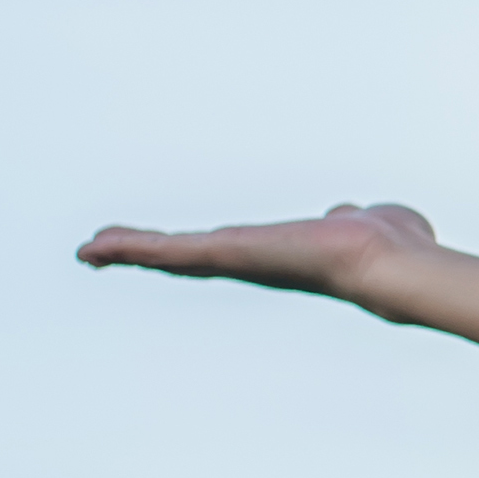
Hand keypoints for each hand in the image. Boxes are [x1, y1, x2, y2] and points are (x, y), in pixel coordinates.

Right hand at [76, 200, 440, 297]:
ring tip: (88, 249)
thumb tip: (351, 214)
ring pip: (169, 256)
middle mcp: (251, 263)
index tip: (160, 252)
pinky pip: (167, 250)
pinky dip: (129, 247)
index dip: (190, 252)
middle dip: (143, 254)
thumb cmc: (389, 244)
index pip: (222, 253)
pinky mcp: (224, 252)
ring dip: (126, 251)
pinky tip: (96, 247)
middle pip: (185, 259)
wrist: (386, 261)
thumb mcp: (361, 222)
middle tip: (101, 252)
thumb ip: (351, 218)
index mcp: (275, 255)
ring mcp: (235, 261)